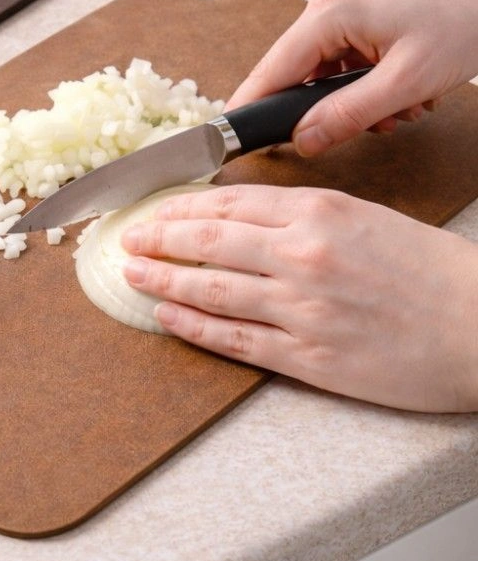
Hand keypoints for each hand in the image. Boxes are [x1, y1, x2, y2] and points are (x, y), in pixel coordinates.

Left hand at [121, 184, 477, 412]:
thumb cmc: (432, 272)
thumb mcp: (367, 218)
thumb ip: (303, 215)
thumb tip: (242, 216)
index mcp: (320, 212)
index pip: (229, 203)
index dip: (181, 209)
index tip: (154, 211)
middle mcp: (303, 255)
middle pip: (209, 241)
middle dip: (158, 239)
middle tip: (128, 241)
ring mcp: (302, 308)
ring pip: (210, 289)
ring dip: (162, 281)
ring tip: (133, 275)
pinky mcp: (307, 358)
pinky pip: (233, 339)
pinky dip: (192, 327)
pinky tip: (166, 318)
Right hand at [228, 0, 477, 156]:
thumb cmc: (469, 18)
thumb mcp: (407, 82)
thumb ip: (347, 116)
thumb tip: (301, 140)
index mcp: (330, 9)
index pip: (273, 70)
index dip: (253, 108)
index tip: (230, 138)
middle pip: (299, 70)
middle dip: (332, 106)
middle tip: (380, 122)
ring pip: (323, 66)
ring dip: (355, 95)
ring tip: (403, 102)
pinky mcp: (355, 1)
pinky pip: (340, 52)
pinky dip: (364, 76)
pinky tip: (398, 83)